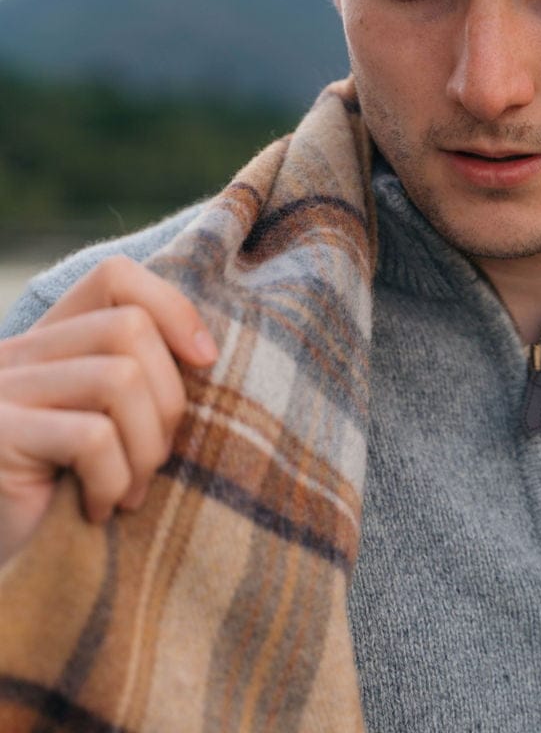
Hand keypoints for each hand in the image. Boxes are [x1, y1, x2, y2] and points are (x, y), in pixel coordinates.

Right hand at [0, 256, 216, 565]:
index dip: (174, 308)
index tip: (206, 361)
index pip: (115, 278)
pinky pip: (91, 438)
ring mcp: (1, 392)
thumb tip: (209, 355)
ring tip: (131, 491)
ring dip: (146, 446)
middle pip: (130, 329)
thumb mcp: (109, 429)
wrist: (1, 572)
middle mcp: (17, 354)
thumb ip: (139, 381)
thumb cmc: (64, 500)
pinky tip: (98, 512)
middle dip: (168, 400)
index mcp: (48, 343)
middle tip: (157, 459)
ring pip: (118, 378)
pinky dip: (112, 479)